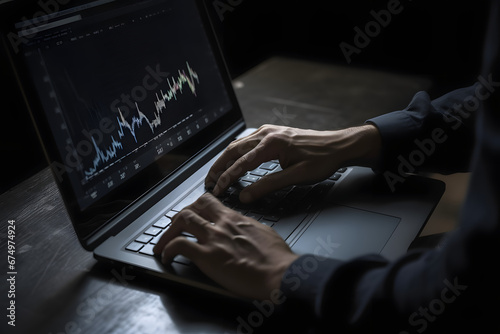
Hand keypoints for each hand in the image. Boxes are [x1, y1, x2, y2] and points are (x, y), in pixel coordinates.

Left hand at [153, 193, 298, 299]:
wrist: (280, 272)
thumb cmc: (277, 258)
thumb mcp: (264, 233)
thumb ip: (249, 228)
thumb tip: (245, 229)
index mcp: (235, 218)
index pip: (209, 202)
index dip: (195, 207)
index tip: (191, 214)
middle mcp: (221, 224)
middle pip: (192, 208)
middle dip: (179, 217)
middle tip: (174, 229)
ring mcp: (213, 238)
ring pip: (182, 221)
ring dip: (167, 232)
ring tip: (161, 244)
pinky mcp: (207, 256)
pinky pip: (179, 245)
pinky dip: (168, 249)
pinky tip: (166, 257)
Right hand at [205, 124, 380, 201]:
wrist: (339, 145)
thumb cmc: (322, 160)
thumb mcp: (296, 176)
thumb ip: (268, 185)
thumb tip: (246, 196)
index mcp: (271, 144)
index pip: (241, 164)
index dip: (227, 178)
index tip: (217, 190)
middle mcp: (267, 133)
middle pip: (233, 150)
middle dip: (219, 166)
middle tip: (209, 181)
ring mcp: (270, 131)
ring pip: (239, 144)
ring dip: (226, 158)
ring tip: (216, 172)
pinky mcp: (274, 132)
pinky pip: (248, 141)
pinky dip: (236, 151)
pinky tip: (234, 159)